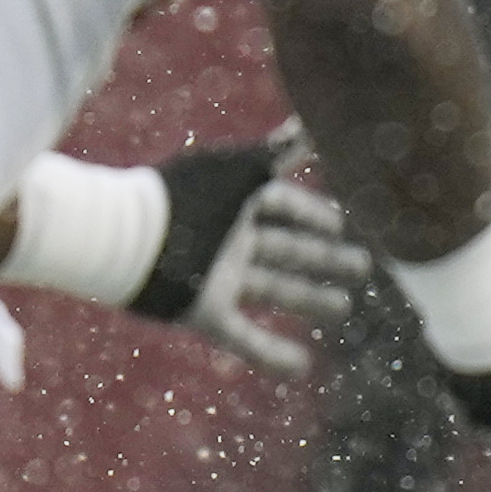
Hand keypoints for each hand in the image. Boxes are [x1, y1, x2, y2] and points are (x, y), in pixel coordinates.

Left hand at [131, 125, 365, 375]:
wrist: (129, 240)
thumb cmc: (186, 198)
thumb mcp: (239, 171)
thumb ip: (278, 153)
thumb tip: (314, 123)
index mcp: (234, 201)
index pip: (283, 205)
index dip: (314, 213)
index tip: (344, 223)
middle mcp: (228, 239)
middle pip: (285, 249)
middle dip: (323, 257)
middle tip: (362, 266)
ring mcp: (217, 278)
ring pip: (273, 289)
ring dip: (308, 299)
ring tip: (342, 307)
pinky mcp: (203, 312)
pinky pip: (244, 338)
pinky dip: (273, 354)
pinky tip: (301, 368)